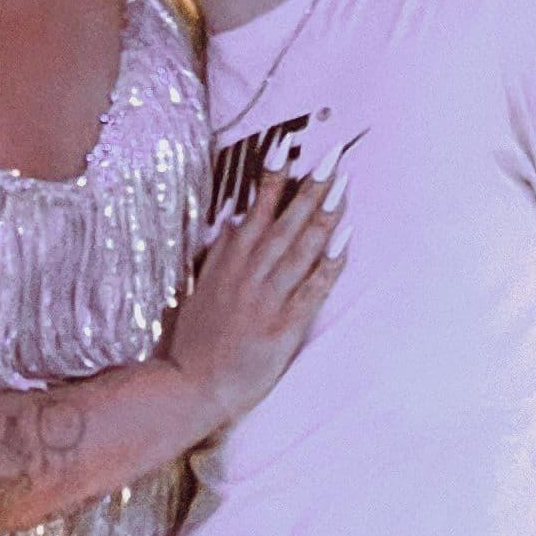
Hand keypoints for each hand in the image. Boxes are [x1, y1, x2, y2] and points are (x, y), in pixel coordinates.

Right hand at [160, 170, 340, 429]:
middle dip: (308, 188)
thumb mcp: (199, 290)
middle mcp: (247, 275)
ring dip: (322, 215)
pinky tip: (345, 239)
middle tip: (330, 156)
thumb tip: (232, 223)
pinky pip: (312, 288)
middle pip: (283, 223)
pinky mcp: (283, 326)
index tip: (285, 148)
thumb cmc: (195, 342)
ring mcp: (266, 299)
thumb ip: (217, 256)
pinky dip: (329, 263)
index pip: (253, 212)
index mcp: (226, 264)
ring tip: (342, 185)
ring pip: (299, 248)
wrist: (190, 387)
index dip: (271, 180)